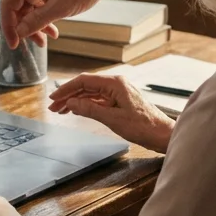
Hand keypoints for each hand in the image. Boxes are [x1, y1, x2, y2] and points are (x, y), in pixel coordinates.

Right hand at [0, 0, 133, 48]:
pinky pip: (37, 9)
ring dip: (31, 27)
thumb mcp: (62, 7)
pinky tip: (51, 34)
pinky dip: (41, 23)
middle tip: (19, 45)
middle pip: (11, 5)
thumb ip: (39, 20)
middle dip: (15, 26)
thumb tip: (22, 32)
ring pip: (25, 10)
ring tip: (43, 42)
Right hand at [49, 74, 175, 152]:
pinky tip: (76, 109)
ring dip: (75, 101)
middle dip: (68, 95)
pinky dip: (86, 105)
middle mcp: (116, 84)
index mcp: (115, 84)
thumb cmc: (143, 126)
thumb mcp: (113, 119)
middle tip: (53, 106)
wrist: (162, 134)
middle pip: (86, 86)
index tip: (54, 97)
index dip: (67, 88)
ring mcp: (118, 93)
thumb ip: (89, 109)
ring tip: (60, 110)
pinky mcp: (120, 101)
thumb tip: (71, 103)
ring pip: (91, 94)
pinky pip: (98, 100)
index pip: (84, 81)